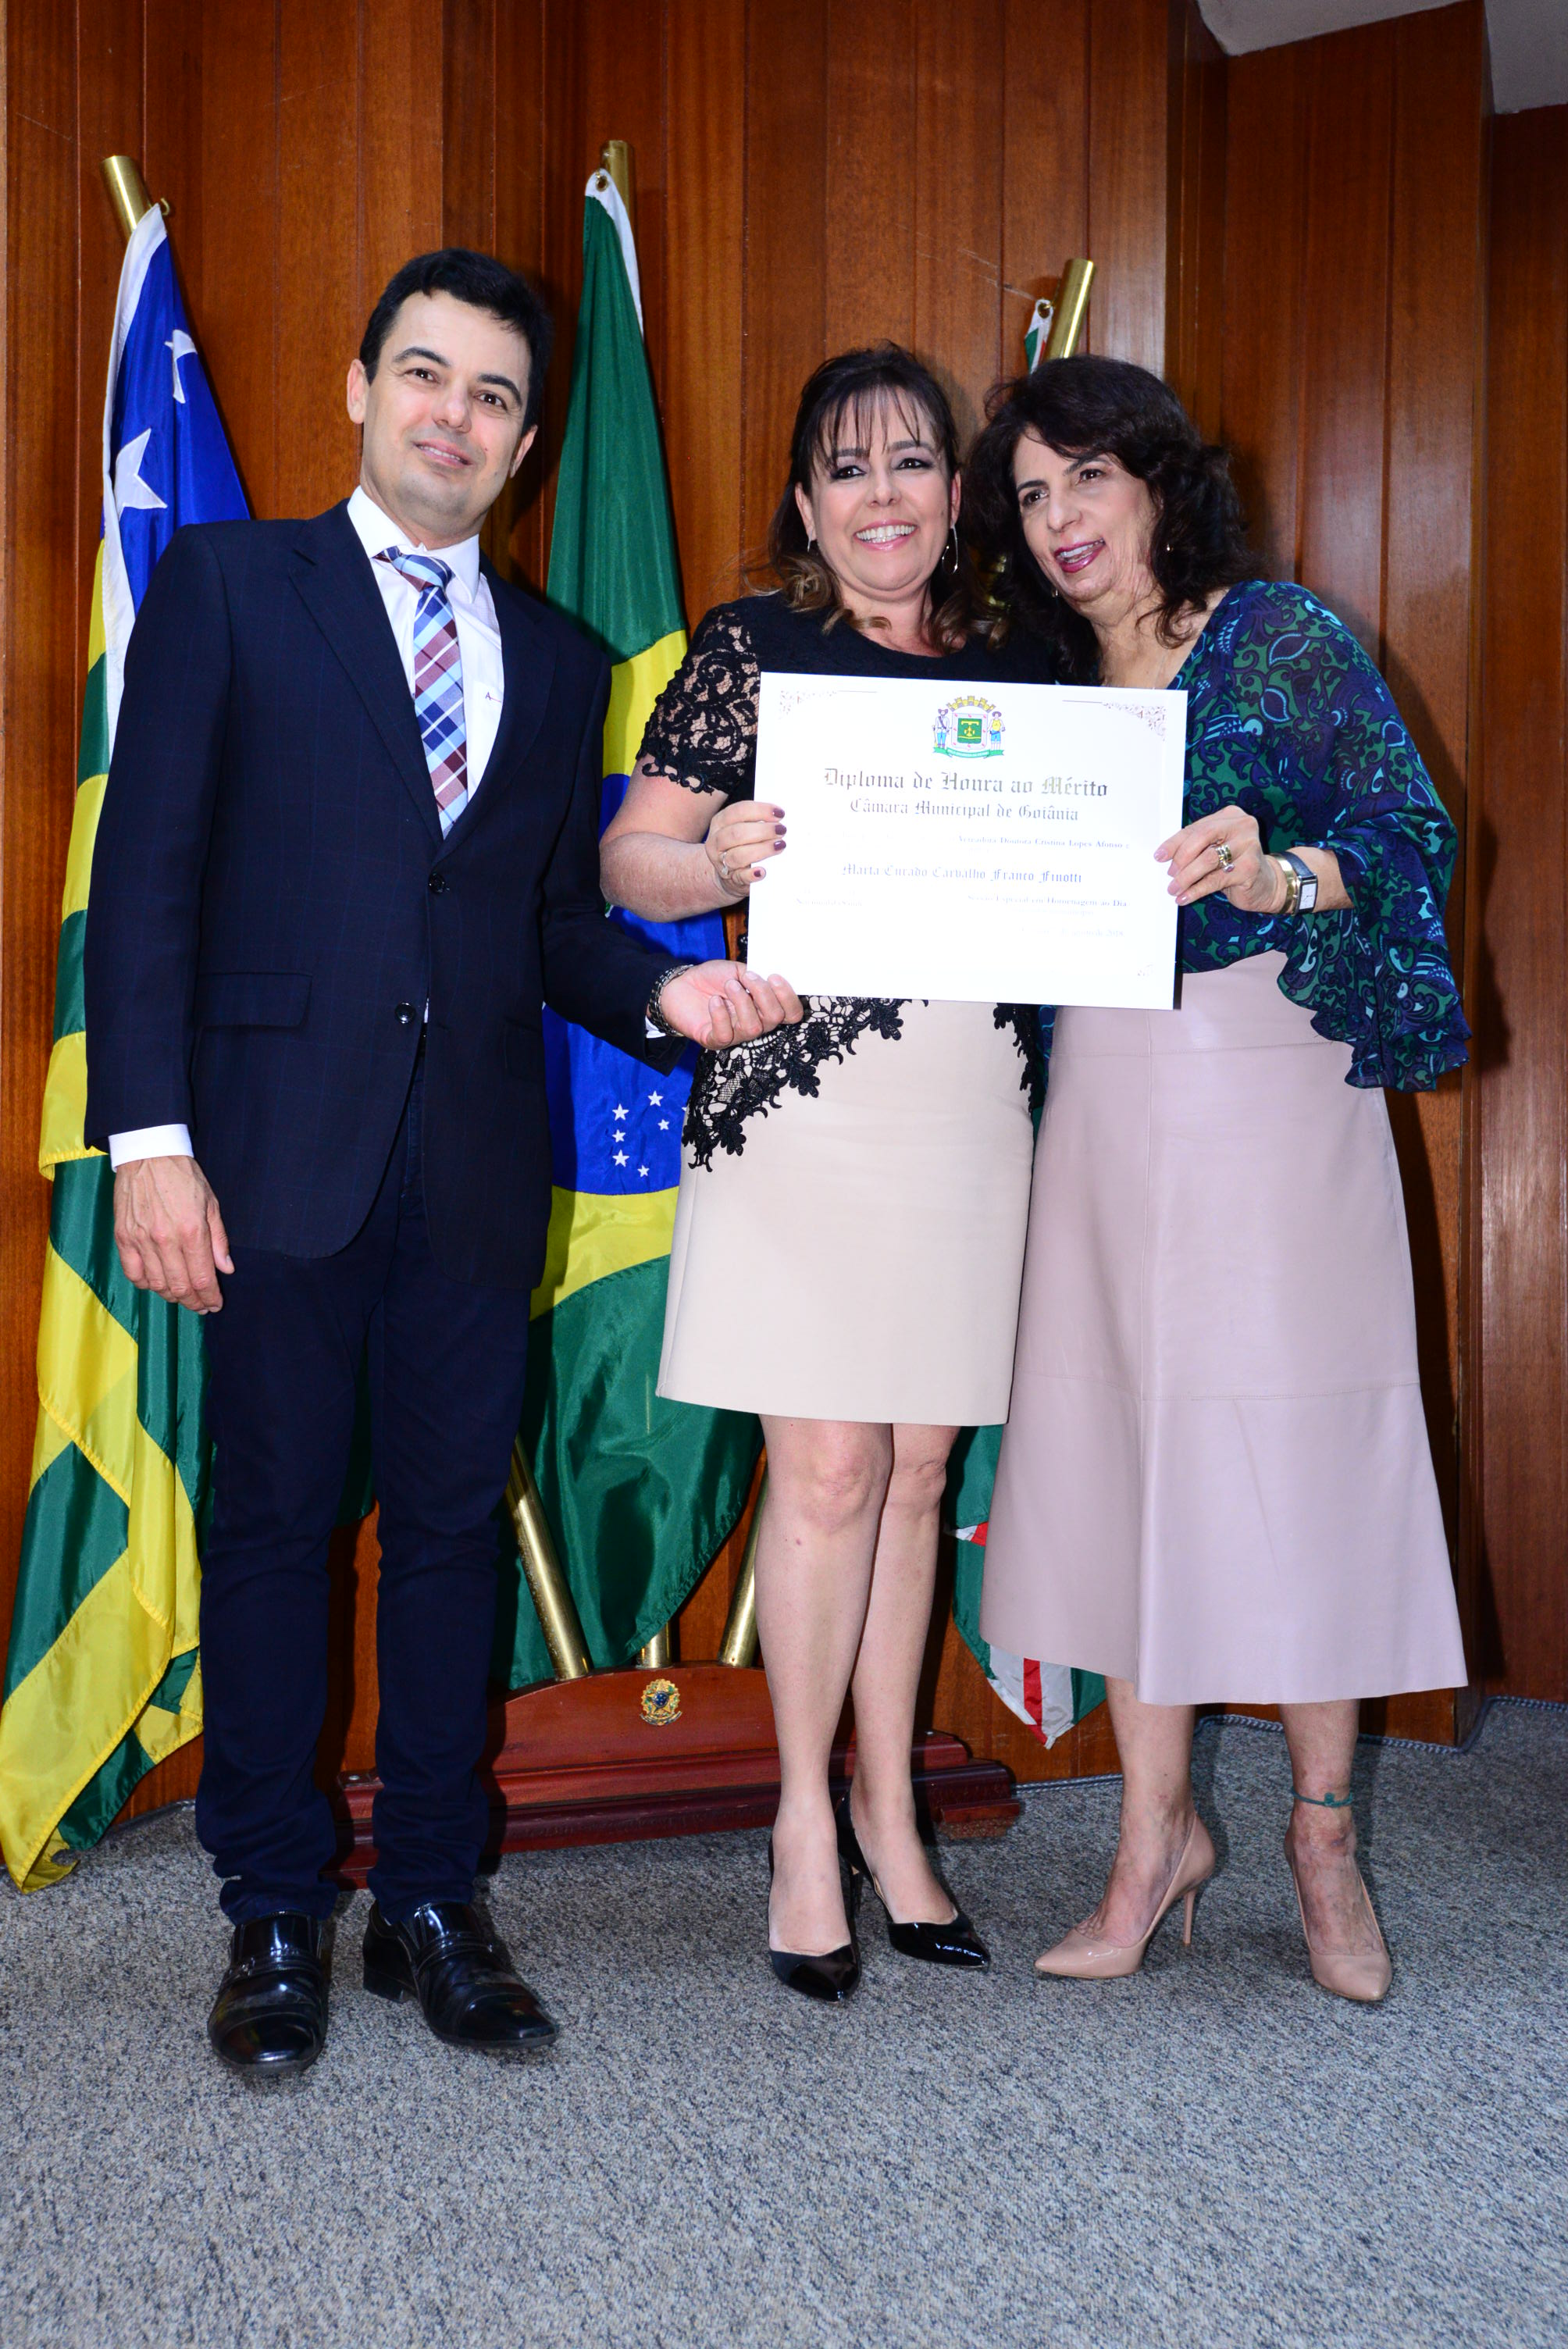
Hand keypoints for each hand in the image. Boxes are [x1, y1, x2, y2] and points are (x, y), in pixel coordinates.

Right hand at [113, 1155, 232, 1313]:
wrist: (148, 1154)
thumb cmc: (183, 1176)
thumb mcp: (211, 1204)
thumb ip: (218, 1240)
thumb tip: (226, 1269)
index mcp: (192, 1232)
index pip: (202, 1279)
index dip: (210, 1297)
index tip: (215, 1304)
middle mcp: (165, 1240)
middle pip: (179, 1287)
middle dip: (193, 1302)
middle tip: (200, 1305)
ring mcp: (141, 1240)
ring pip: (156, 1284)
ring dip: (171, 1295)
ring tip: (181, 1295)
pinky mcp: (123, 1237)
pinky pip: (133, 1273)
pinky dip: (145, 1284)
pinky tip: (156, 1282)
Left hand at [657, 961, 804, 1049]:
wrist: (680, 985)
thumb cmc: (711, 979)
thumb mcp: (736, 971)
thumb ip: (755, 976)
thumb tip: (768, 978)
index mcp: (764, 1007)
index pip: (791, 1013)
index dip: (788, 997)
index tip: (774, 976)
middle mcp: (754, 1023)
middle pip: (775, 1019)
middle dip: (763, 995)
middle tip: (747, 978)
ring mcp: (735, 1034)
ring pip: (752, 1027)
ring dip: (742, 1001)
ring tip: (728, 985)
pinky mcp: (714, 1040)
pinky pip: (725, 1034)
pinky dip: (720, 1015)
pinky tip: (714, 1001)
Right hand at [704, 802, 785, 897]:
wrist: (730, 874)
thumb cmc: (741, 845)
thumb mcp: (742, 828)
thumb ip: (757, 821)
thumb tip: (779, 817)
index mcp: (720, 822)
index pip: (738, 811)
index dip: (760, 811)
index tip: (779, 813)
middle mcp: (717, 841)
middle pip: (737, 833)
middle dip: (763, 830)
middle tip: (782, 830)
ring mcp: (721, 862)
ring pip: (738, 855)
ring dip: (762, 850)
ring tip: (779, 846)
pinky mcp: (731, 880)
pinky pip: (741, 877)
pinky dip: (752, 874)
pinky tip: (763, 871)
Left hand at [1155, 804, 1286, 914]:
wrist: (1267, 883)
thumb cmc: (1235, 864)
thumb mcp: (1215, 850)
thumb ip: (1196, 847)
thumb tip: (1166, 856)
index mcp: (1231, 816)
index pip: (1196, 827)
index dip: (1174, 843)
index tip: (1159, 856)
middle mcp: (1243, 826)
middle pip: (1202, 838)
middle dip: (1181, 858)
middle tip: (1170, 874)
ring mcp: (1249, 846)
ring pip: (1208, 860)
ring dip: (1186, 877)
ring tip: (1174, 889)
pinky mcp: (1250, 868)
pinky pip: (1215, 880)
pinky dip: (1196, 890)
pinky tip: (1185, 897)